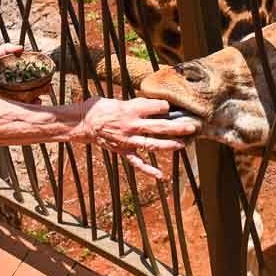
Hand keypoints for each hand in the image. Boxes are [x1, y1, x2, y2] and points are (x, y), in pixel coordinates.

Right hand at [71, 97, 199, 179]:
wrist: (83, 123)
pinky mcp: (123, 150)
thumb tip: (150, 103)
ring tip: (182, 145)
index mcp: (131, 109)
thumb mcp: (118, 99)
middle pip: (159, 126)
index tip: (171, 106)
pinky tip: (161, 176)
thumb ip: (135, 103)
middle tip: (192, 127)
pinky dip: (149, 170)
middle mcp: (132, 125)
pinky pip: (138, 162)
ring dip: (168, 146)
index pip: (156, 107)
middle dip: (177, 127)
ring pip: (152, 144)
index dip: (165, 106)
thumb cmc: (99, 108)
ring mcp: (128, 140)